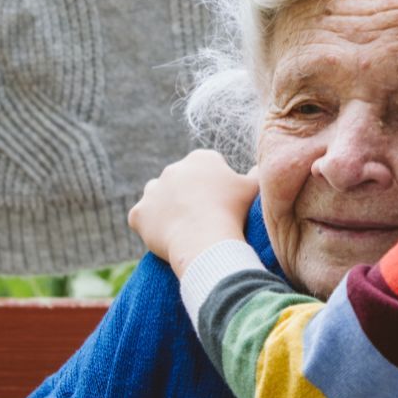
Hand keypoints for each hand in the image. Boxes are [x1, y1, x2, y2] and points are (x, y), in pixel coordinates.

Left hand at [128, 150, 258, 277]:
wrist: (205, 239)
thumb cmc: (234, 211)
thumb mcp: (255, 188)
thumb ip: (256, 174)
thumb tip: (259, 169)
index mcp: (201, 158)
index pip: (207, 168)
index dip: (216, 185)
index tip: (223, 202)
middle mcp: (173, 168)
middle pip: (181, 180)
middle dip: (189, 195)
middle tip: (204, 216)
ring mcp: (152, 190)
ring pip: (158, 196)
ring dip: (166, 206)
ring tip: (183, 226)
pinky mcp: (138, 213)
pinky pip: (142, 218)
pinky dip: (150, 226)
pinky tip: (166, 236)